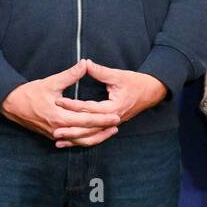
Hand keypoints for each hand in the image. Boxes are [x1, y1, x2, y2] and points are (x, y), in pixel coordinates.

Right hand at [2, 61, 121, 143]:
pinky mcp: (53, 136)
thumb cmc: (30, 93)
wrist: (12, 105)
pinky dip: (85, 140)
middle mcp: (59, 129)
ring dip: (96, 137)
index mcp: (59, 117)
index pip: (86, 120)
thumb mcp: (51, 82)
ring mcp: (56, 135)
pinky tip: (94, 137)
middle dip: (103, 129)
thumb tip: (85, 64)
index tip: (116, 116)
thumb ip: (70, 75)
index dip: (103, 119)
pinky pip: (73, 141)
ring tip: (110, 131)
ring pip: (80, 141)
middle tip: (118, 123)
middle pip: (87, 134)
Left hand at [50, 59, 167, 147]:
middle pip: (89, 127)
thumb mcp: (118, 75)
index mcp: (113, 107)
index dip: (73, 105)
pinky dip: (82, 139)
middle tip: (54, 130)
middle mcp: (113, 119)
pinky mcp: (111, 125)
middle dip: (71, 129)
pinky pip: (95, 136)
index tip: (58, 102)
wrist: (152, 92)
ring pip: (91, 136)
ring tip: (58, 141)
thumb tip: (85, 63)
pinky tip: (70, 142)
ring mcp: (113, 124)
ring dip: (75, 139)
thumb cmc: (136, 83)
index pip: (89, 108)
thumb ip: (100, 71)